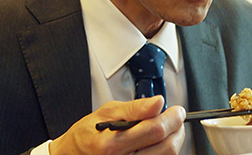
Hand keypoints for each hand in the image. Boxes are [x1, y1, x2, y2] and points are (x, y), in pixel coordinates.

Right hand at [49, 96, 184, 154]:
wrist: (74, 154)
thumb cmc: (88, 134)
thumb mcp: (106, 112)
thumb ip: (135, 108)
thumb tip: (157, 102)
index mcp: (112, 144)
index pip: (155, 130)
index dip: (172, 118)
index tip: (177, 110)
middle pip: (166, 148)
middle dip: (177, 129)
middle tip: (175, 118)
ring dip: (172, 141)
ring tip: (165, 129)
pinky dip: (163, 151)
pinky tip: (157, 142)